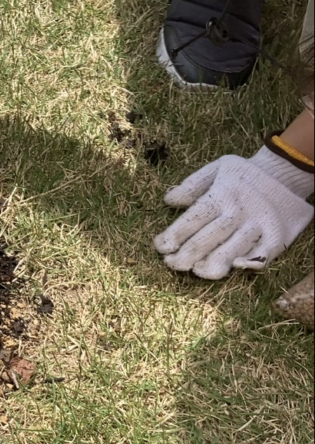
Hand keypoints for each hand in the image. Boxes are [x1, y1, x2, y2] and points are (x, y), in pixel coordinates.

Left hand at [153, 148, 313, 278]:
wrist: (285, 173)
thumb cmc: (244, 174)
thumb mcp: (218, 169)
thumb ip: (192, 184)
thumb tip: (169, 200)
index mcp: (223, 194)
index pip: (194, 218)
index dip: (175, 235)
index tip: (161, 247)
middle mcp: (240, 212)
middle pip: (209, 238)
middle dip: (187, 254)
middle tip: (171, 263)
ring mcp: (259, 226)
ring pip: (233, 251)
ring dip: (211, 264)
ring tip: (195, 271)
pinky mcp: (276, 237)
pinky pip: (261, 255)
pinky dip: (248, 263)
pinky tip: (232, 267)